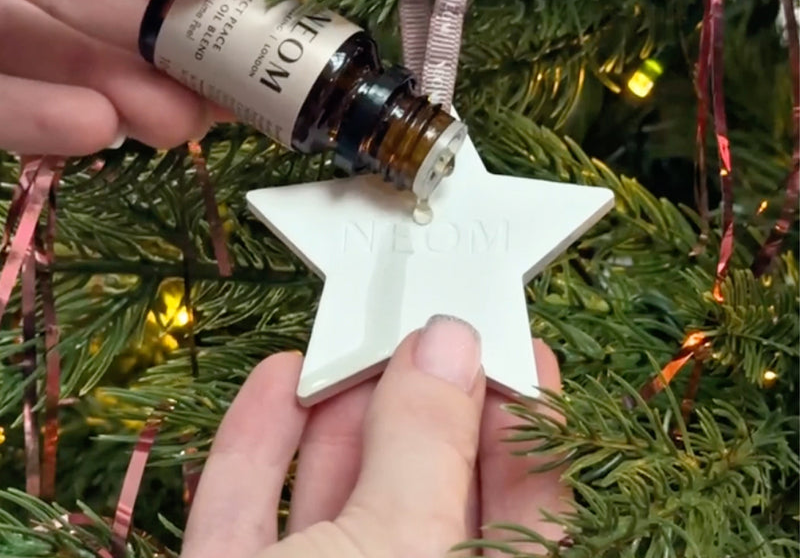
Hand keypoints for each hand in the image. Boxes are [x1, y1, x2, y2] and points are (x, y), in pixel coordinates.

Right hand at [182, 318, 569, 557]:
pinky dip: (260, 445)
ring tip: (350, 335)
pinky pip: (251, 514)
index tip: (510, 330)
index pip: (534, 493)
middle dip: (418, 394)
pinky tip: (277, 379)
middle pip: (427, 480)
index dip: (528, 407)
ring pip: (340, 494)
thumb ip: (425, 444)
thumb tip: (448, 340)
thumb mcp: (394, 546)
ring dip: (341, 410)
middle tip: (415, 315)